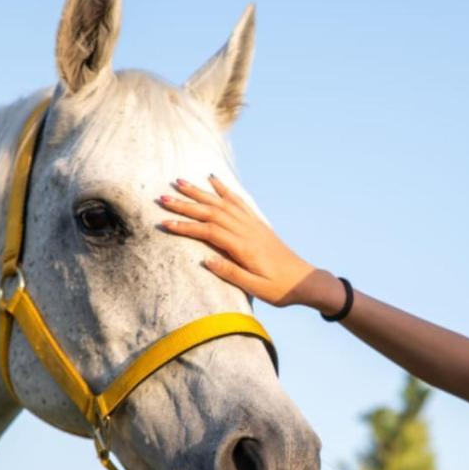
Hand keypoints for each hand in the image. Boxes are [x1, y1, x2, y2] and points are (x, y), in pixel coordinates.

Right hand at [158, 175, 339, 309]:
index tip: (165, 223)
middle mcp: (248, 231)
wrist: (305, 281)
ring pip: (223, 204)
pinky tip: (213, 180)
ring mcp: (254, 225)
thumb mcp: (256, 288)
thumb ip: (231, 274)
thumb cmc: (280, 289)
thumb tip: (206, 261)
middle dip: (186, 205)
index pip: (209, 232)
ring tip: (180, 182)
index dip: (186, 226)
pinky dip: (224, 190)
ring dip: (200, 193)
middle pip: (212, 213)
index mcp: (244, 248)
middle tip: (163, 198)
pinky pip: (239, 202)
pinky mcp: (258, 224)